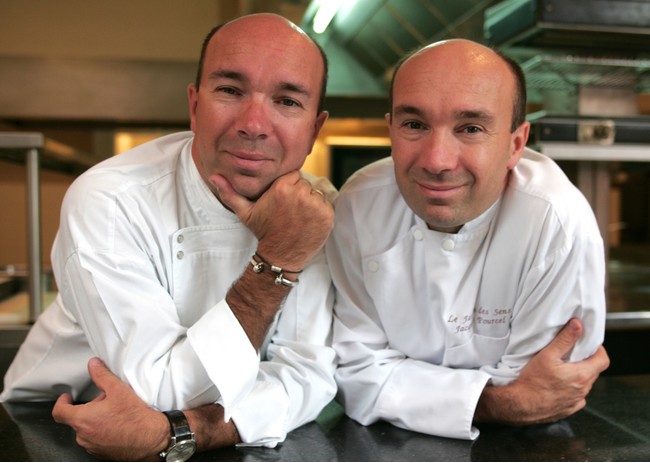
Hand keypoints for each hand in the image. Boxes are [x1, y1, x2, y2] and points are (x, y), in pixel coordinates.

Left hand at [52, 358, 167, 460]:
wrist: (151, 439)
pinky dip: (102, 431)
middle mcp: (84, 436)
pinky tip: (117, 425)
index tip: (66, 398)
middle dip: (88, 409)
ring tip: (114, 414)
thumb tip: (94, 365)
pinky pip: (95, 440)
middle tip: (105, 402)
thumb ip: (102, 375)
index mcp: (83, 419)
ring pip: (87, 430)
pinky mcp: (101, 453)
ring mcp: (92, 446)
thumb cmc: (135, 418)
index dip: (62, 403)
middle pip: (77, 419)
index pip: (59, 412)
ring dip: (95, 421)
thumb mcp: (118, 390)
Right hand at [211, 170, 333, 269]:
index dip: (289, 187)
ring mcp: (316, 205)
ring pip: (316, 193)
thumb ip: (230, 193)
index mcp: (282, 187)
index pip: (294, 175)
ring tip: (299, 217)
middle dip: (300, 194)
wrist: (280, 257)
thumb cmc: (264, 232)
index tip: (283, 200)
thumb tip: (214, 177)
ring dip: (311, 202)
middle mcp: (300, 194)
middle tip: (291, 211)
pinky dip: (321, 212)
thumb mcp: (245, 212)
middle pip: (305, 183)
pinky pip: (326, 205)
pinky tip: (309, 222)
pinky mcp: (327, 216)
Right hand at [475, 318, 609, 425]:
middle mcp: (583, 390)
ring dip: (579, 375)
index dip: (599, 350)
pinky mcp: (568, 409)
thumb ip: (565, 339)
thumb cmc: (532, 381)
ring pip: (585, 385)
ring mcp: (576, 401)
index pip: (603, 360)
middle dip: (587, 361)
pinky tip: (559, 385)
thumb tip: (577, 325)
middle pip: (594, 371)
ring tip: (563, 369)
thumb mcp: (547, 355)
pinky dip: (572, 389)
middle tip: (572, 354)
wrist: (520, 405)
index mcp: (581, 375)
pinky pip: (576, 397)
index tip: (589, 345)